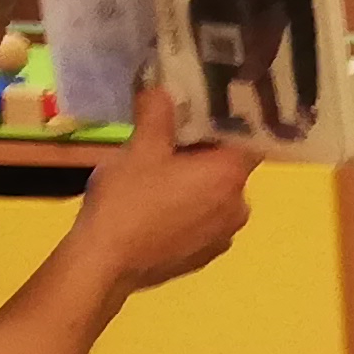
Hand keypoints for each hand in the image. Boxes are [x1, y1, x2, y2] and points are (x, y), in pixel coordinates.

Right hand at [73, 84, 254, 292]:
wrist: (104, 265)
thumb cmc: (127, 201)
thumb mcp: (139, 148)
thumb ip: (156, 113)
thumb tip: (161, 89)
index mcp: (230, 176)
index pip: (249, 140)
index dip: (230, 125)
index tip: (208, 114)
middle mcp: (238, 207)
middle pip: (231, 169)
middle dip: (205, 155)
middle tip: (173, 142)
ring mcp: (224, 236)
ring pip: (216, 197)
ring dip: (196, 185)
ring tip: (159, 176)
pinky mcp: (205, 257)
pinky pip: (204, 222)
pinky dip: (188, 212)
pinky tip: (157, 209)